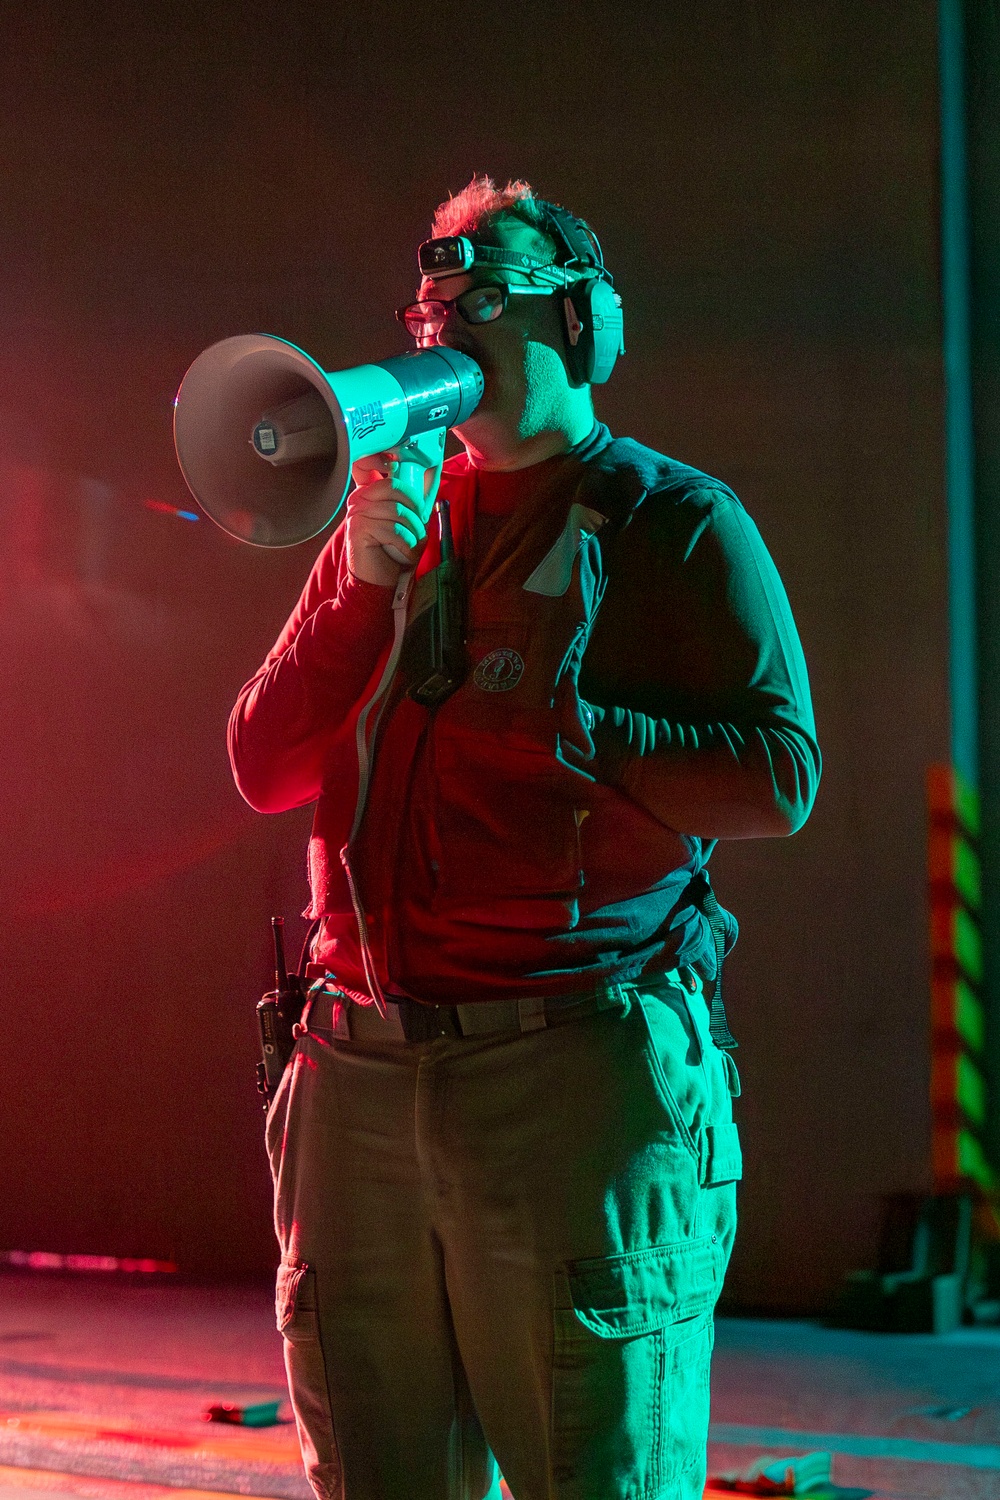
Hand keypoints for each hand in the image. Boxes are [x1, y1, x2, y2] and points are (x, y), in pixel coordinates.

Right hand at [345, 452, 435, 588]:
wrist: (378, 580)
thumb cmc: (393, 550)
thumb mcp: (403, 522)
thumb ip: (409, 503)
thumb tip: (428, 485)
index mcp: (369, 493)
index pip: (376, 468)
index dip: (388, 466)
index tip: (403, 478)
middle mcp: (359, 499)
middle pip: (395, 487)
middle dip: (415, 510)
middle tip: (418, 529)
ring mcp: (356, 514)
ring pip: (398, 511)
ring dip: (413, 532)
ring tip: (411, 546)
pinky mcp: (359, 530)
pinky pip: (394, 530)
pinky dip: (406, 545)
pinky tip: (404, 554)